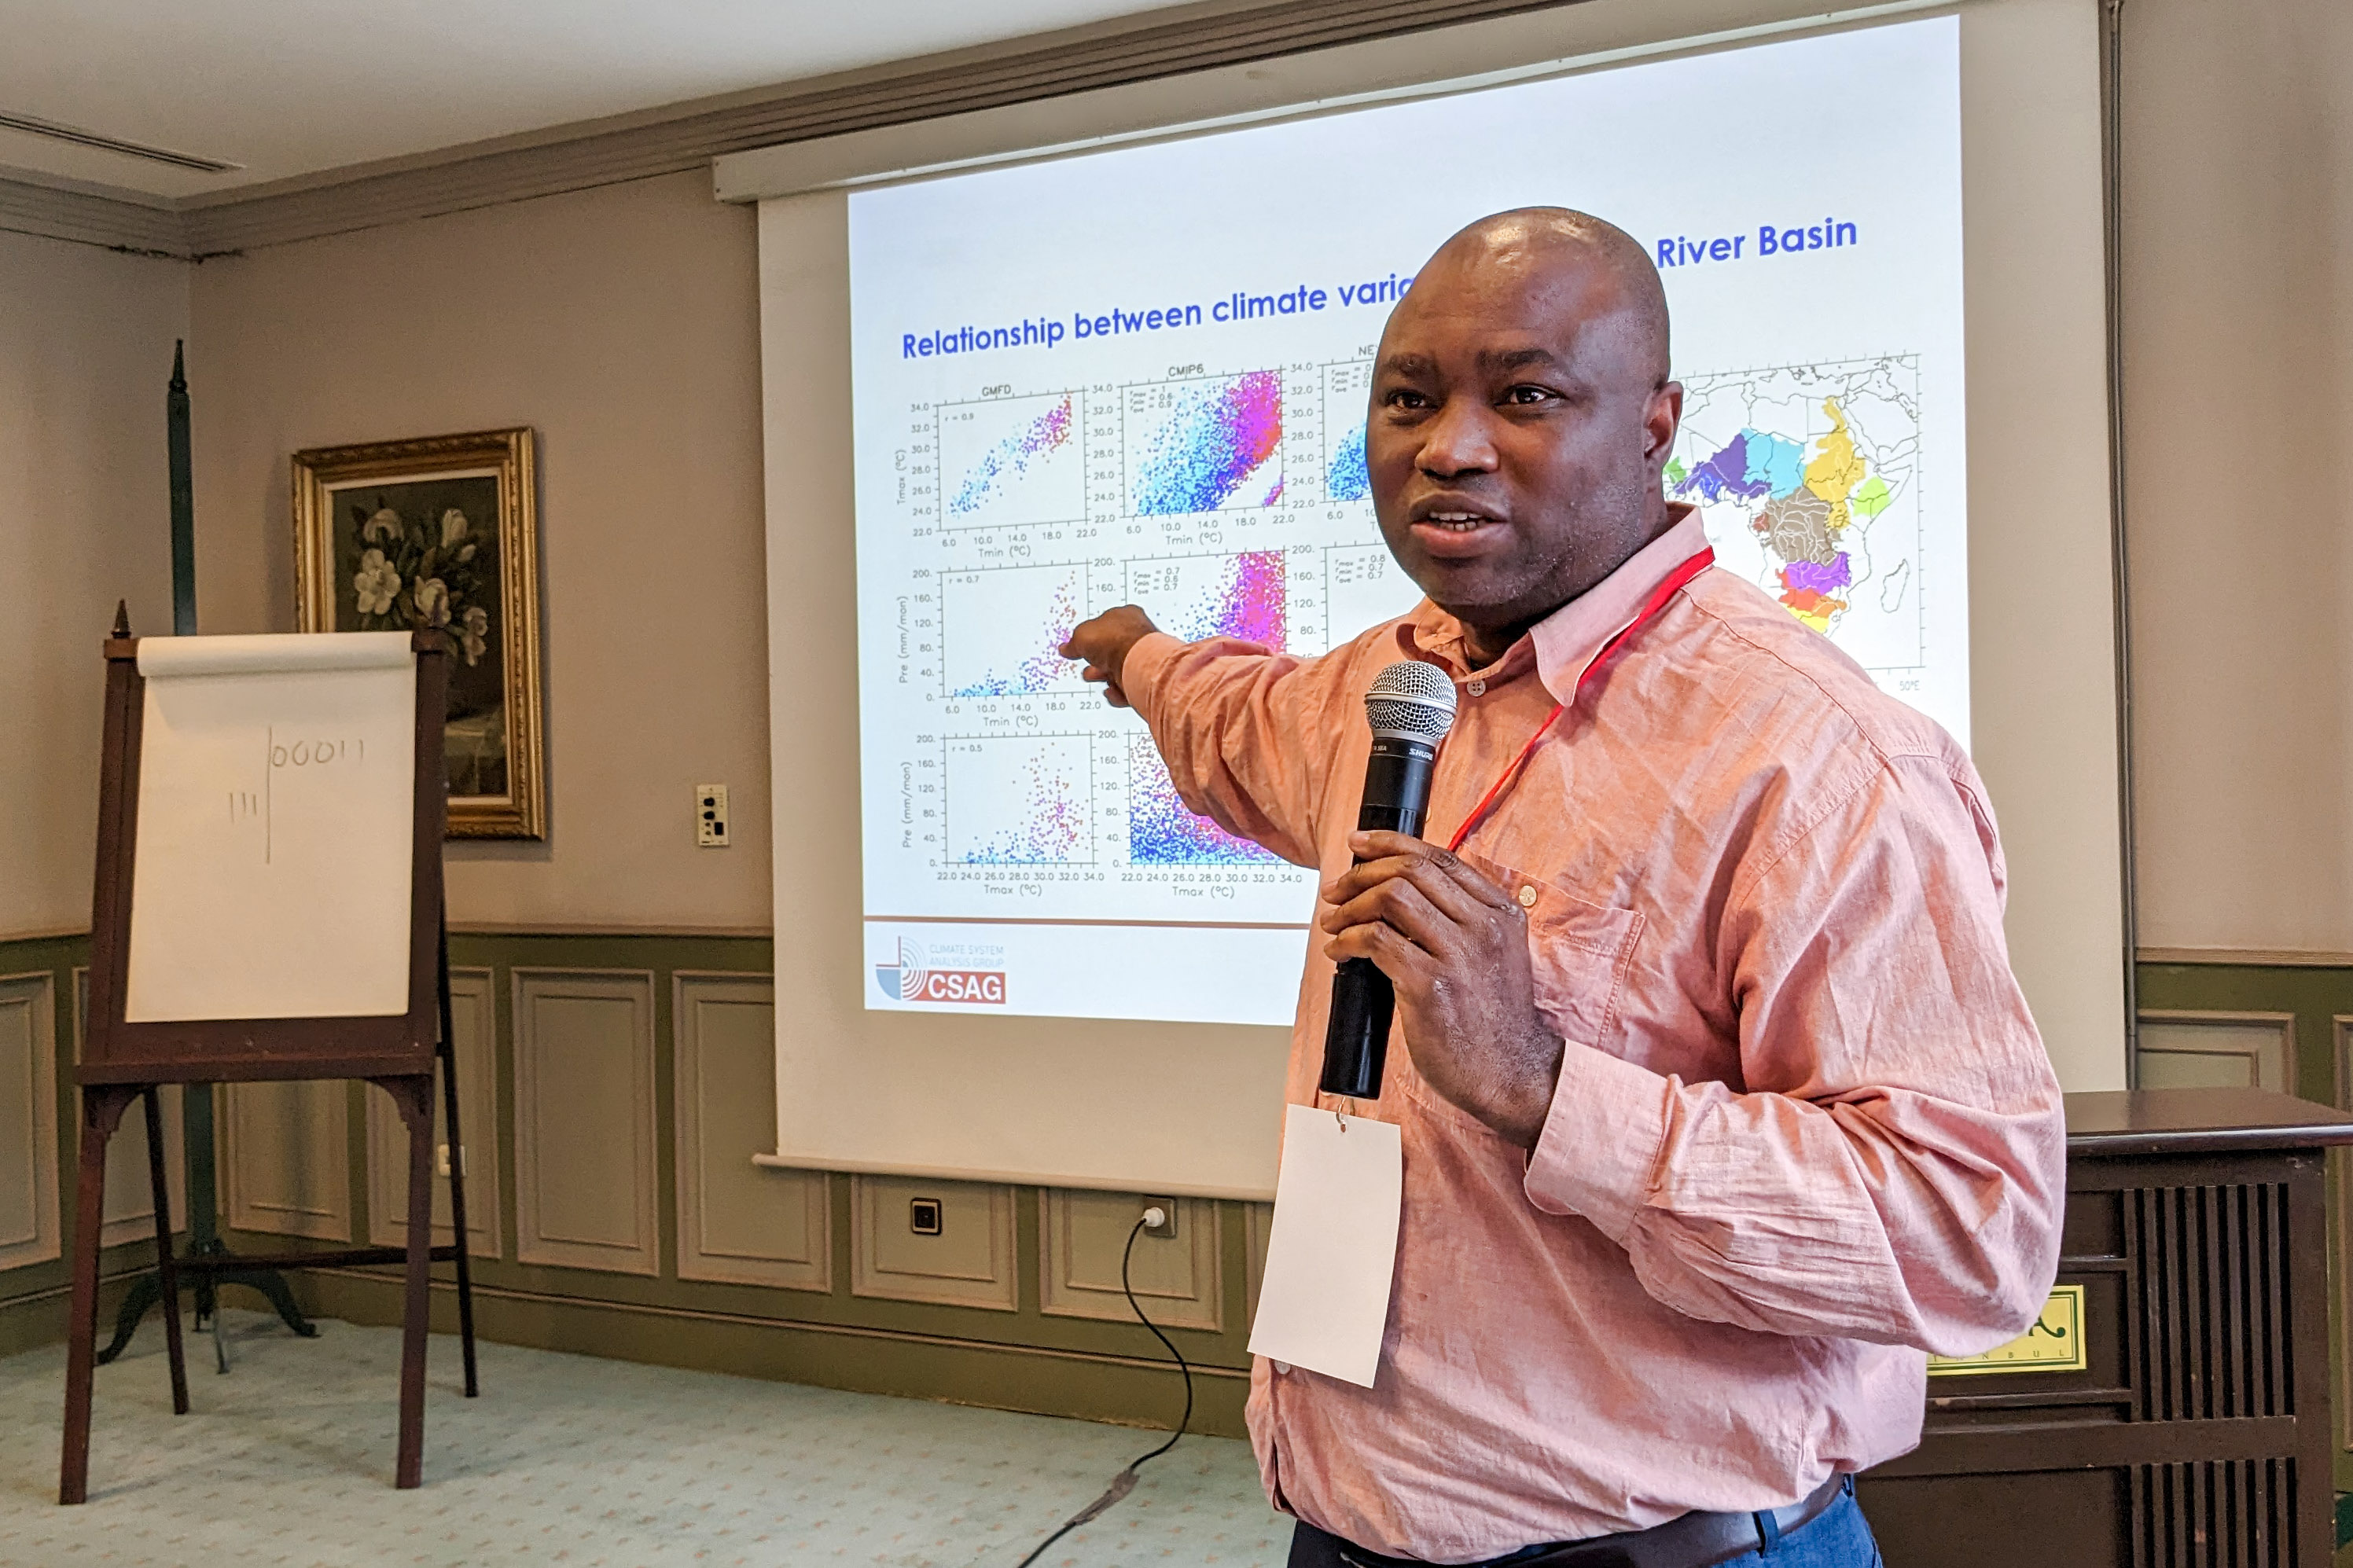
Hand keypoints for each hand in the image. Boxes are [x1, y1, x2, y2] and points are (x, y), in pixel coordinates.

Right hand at [1060, 606, 1159, 708]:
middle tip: (1088, 667)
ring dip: (1103, 676)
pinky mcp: (1146, 679)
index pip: (1105, 625)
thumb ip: (1073, 642)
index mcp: (1125, 615)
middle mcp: (1138, 636)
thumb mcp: (1081, 635)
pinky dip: (1117, 691)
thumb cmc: (1115, 641)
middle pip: (1110, 650)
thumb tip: (1066, 648)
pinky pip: (1127, 687)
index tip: (1079, 646)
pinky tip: (1111, 690)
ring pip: (1118, 670)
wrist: (1136, 664)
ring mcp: (1143, 658)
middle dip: (1095, 661)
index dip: (1090, 637)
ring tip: (1095, 677)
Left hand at [1319, 830, 1563, 1146]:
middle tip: (1336, 891)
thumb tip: (1399, 893)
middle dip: (1361, 874)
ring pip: (1391, 897)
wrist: (1512, 1074)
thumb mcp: (1495, 955)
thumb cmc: (1495, 1021)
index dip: (1391, 843)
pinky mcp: (1431, 986)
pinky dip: (1348, 940)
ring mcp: (1459, 955)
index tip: (1359, 844)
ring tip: (1333, 923)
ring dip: (1350, 906)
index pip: (1440, 857)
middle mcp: (1484, 926)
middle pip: (1411, 870)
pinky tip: (1339, 951)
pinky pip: (1377, 941)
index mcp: (1501, 912)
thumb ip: (1463, 921)